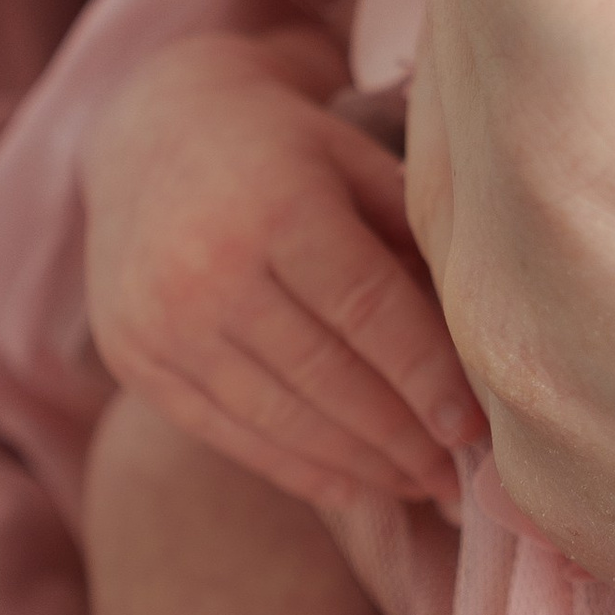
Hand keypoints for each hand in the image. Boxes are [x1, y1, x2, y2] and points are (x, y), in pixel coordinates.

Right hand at [85, 26, 482, 515]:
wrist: (151, 128)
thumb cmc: (280, 145)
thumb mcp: (351, 159)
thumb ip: (408, 235)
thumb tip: (480, 337)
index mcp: (279, 206)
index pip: (368, 309)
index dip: (425, 374)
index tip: (473, 427)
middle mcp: (209, 268)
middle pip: (326, 375)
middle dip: (401, 436)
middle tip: (457, 477)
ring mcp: (162, 320)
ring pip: (277, 417)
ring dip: (358, 464)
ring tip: (417, 485)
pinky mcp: (134, 358)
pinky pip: (226, 431)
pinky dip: (295, 467)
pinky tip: (352, 486)